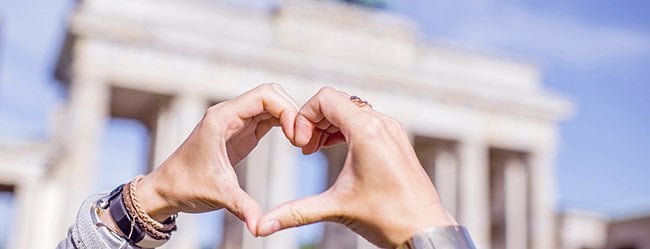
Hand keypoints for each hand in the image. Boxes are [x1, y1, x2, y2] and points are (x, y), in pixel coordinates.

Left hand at [136, 83, 298, 233]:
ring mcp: (236, 120)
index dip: (286, 111)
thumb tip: (260, 228)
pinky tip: (294, 142)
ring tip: (302, 142)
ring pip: (272, 103)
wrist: (167, 189)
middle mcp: (229, 113)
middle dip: (292, 112)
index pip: (264, 95)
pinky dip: (285, 124)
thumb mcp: (219, 195)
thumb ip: (242, 207)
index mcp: (222, 118)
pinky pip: (269, 117)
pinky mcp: (242, 131)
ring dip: (291, 117)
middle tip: (303, 140)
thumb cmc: (187, 187)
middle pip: (272, 94)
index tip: (295, 138)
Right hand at [256, 87, 456, 247]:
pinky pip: (366, 121)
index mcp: (367, 131)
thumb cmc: (387, 218)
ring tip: (317, 151)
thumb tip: (261, 227)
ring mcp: (392, 130)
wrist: (425, 231)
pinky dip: (346, 130)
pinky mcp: (397, 139)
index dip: (304, 116)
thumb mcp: (336, 209)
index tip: (300, 145)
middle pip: (337, 102)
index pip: (325, 98)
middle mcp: (381, 123)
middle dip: (314, 122)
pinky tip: (336, 151)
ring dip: (329, 125)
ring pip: (352, 110)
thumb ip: (295, 212)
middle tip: (305, 150)